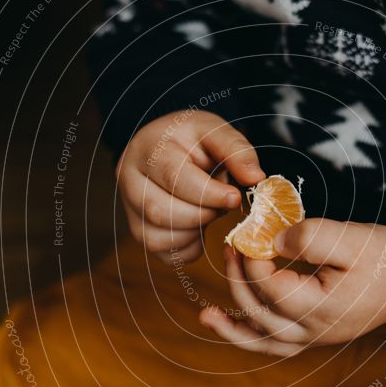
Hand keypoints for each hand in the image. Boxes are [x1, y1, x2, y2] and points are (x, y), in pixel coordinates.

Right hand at [117, 110, 264, 262]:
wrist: (168, 147)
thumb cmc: (193, 140)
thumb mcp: (216, 131)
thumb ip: (237, 151)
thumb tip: (255, 178)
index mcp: (148, 150)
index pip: (173, 178)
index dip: (207, 193)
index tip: (234, 198)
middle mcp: (130, 181)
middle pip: (161, 212)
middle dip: (202, 215)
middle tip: (222, 205)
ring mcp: (130, 210)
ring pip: (158, 238)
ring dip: (195, 233)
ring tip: (209, 211)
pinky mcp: (140, 231)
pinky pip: (165, 254)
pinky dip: (190, 247)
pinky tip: (200, 227)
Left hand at [200, 218, 385, 355]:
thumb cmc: (385, 256)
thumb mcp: (352, 238)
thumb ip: (309, 237)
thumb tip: (269, 239)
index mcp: (323, 308)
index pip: (271, 287)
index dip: (253, 258)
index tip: (251, 229)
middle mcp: (315, 331)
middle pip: (260, 313)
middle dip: (239, 278)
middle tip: (232, 244)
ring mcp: (314, 338)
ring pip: (263, 341)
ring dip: (232, 328)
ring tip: (205, 316)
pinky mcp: (313, 335)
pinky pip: (274, 345)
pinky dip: (249, 339)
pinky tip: (228, 326)